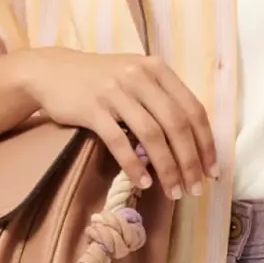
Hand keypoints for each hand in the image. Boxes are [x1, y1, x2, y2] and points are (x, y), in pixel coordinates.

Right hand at [19, 49, 217, 198]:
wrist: (52, 71)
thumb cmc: (101, 80)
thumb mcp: (136, 78)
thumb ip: (162, 100)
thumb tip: (192, 144)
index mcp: (157, 70)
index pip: (193, 109)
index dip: (206, 143)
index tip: (211, 171)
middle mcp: (139, 76)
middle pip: (176, 125)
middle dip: (190, 161)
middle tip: (195, 188)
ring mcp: (115, 91)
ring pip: (151, 135)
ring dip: (167, 168)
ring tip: (173, 192)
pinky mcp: (92, 108)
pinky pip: (118, 142)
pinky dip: (134, 165)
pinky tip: (142, 182)